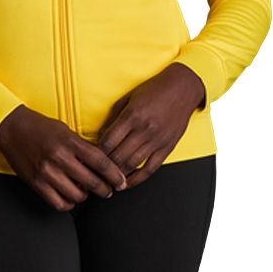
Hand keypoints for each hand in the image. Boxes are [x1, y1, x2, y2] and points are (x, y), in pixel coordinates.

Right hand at [0, 105, 128, 211]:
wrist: (12, 127)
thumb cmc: (41, 127)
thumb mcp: (65, 130)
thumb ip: (82, 146)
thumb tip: (101, 163)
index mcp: (69, 141)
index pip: (100, 161)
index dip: (114, 174)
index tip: (122, 181)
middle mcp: (59, 157)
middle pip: (91, 181)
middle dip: (105, 189)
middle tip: (109, 190)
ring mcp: (47, 172)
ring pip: (77, 195)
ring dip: (85, 196)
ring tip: (85, 190)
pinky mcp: (36, 183)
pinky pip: (59, 203)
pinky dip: (69, 203)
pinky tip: (70, 197)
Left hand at [96, 63, 205, 188]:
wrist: (182, 88)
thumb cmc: (154, 90)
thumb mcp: (129, 98)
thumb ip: (114, 116)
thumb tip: (101, 135)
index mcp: (132, 115)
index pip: (109, 140)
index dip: (96, 152)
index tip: (90, 157)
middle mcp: (144, 129)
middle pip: (118, 156)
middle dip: (104, 167)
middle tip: (95, 173)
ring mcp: (157, 140)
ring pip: (132, 165)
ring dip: (118, 176)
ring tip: (107, 182)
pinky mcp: (167, 148)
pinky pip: (150, 169)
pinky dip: (137, 179)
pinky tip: (127, 183)